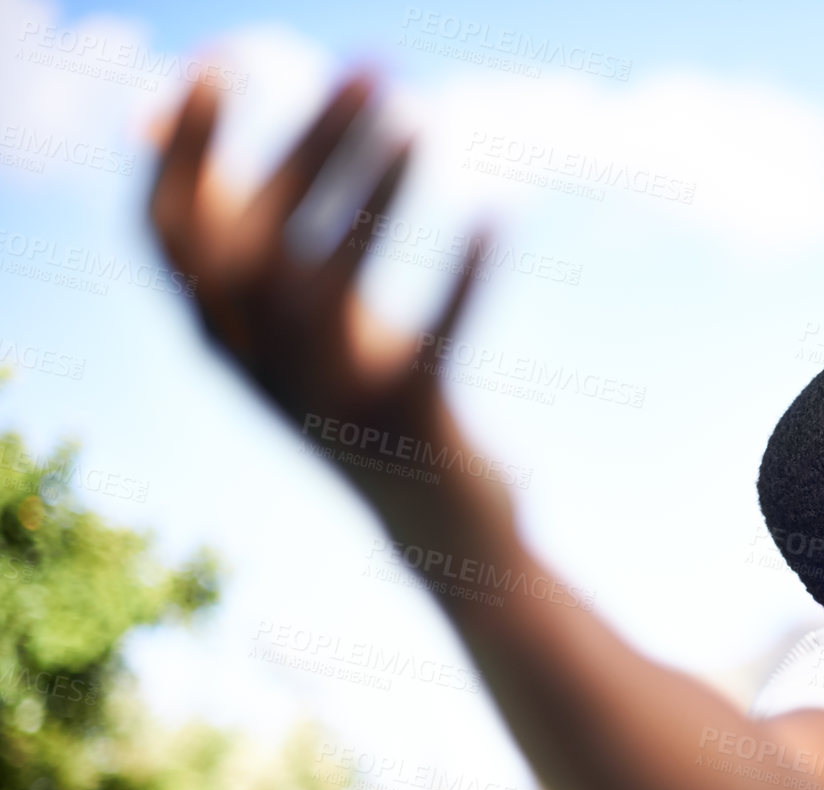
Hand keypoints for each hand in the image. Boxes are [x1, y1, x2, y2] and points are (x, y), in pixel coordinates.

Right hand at [148, 72, 484, 439]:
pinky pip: (432, 342)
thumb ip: (248, 234)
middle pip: (255, 243)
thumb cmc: (367, 396)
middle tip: (373, 69)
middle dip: (309, 146)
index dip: (180, 149)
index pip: (166, 233)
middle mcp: (259, 369)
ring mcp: (330, 404)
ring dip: (374, 195)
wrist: (440, 526)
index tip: (223, 66)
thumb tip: (173, 106)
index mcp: (221, 333)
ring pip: (330, 287)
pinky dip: (463, 279)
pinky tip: (496, 217)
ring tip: (422, 119)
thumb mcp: (301, 322)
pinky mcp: (407, 428)